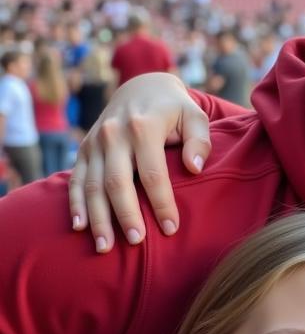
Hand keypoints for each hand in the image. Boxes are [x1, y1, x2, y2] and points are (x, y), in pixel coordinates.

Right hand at [69, 73, 211, 251]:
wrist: (142, 86)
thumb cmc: (175, 109)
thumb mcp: (195, 116)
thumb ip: (199, 141)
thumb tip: (194, 169)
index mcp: (143, 127)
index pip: (153, 174)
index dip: (162, 204)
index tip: (171, 228)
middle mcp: (114, 134)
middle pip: (117, 183)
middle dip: (126, 215)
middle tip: (136, 242)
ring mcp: (95, 142)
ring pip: (92, 185)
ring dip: (98, 218)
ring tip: (105, 246)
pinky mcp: (84, 149)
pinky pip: (76, 179)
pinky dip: (75, 204)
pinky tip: (79, 227)